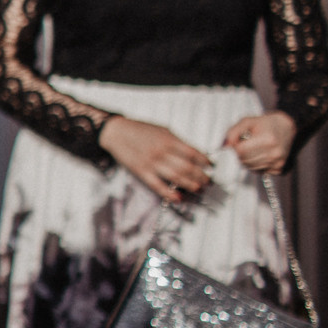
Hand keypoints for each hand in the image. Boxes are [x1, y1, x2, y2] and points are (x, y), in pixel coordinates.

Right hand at [98, 116, 213, 204]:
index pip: (193, 153)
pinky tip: (178, 197)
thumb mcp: (162, 130)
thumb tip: (195, 154)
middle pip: (187, 168)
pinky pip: (157, 185)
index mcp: (169, 140)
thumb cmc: (141, 130)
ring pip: (176, 177)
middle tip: (208, 181)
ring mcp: (151, 163)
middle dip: (201, 176)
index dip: (205, 161)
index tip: (211, 167)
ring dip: (190, 185)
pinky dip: (169, 193)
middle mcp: (162, 152)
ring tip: (199, 188)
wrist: (116, 132)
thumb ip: (178, 142)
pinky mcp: (141, 172)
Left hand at [223, 111, 297, 174]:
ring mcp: (278, 162)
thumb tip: (224, 146)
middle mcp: (274, 153)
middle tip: (245, 144)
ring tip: (253, 149)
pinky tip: (260, 155)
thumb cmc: (264, 124)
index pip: (240, 151)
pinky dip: (255, 165)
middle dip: (240, 154)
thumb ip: (233, 132)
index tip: (237, 141)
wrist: (286, 127)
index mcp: (267, 140)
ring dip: (247, 160)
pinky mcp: (279, 169)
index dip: (235, 146)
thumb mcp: (247, 122)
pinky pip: (259, 171)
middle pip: (244, 160)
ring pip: (250, 167)